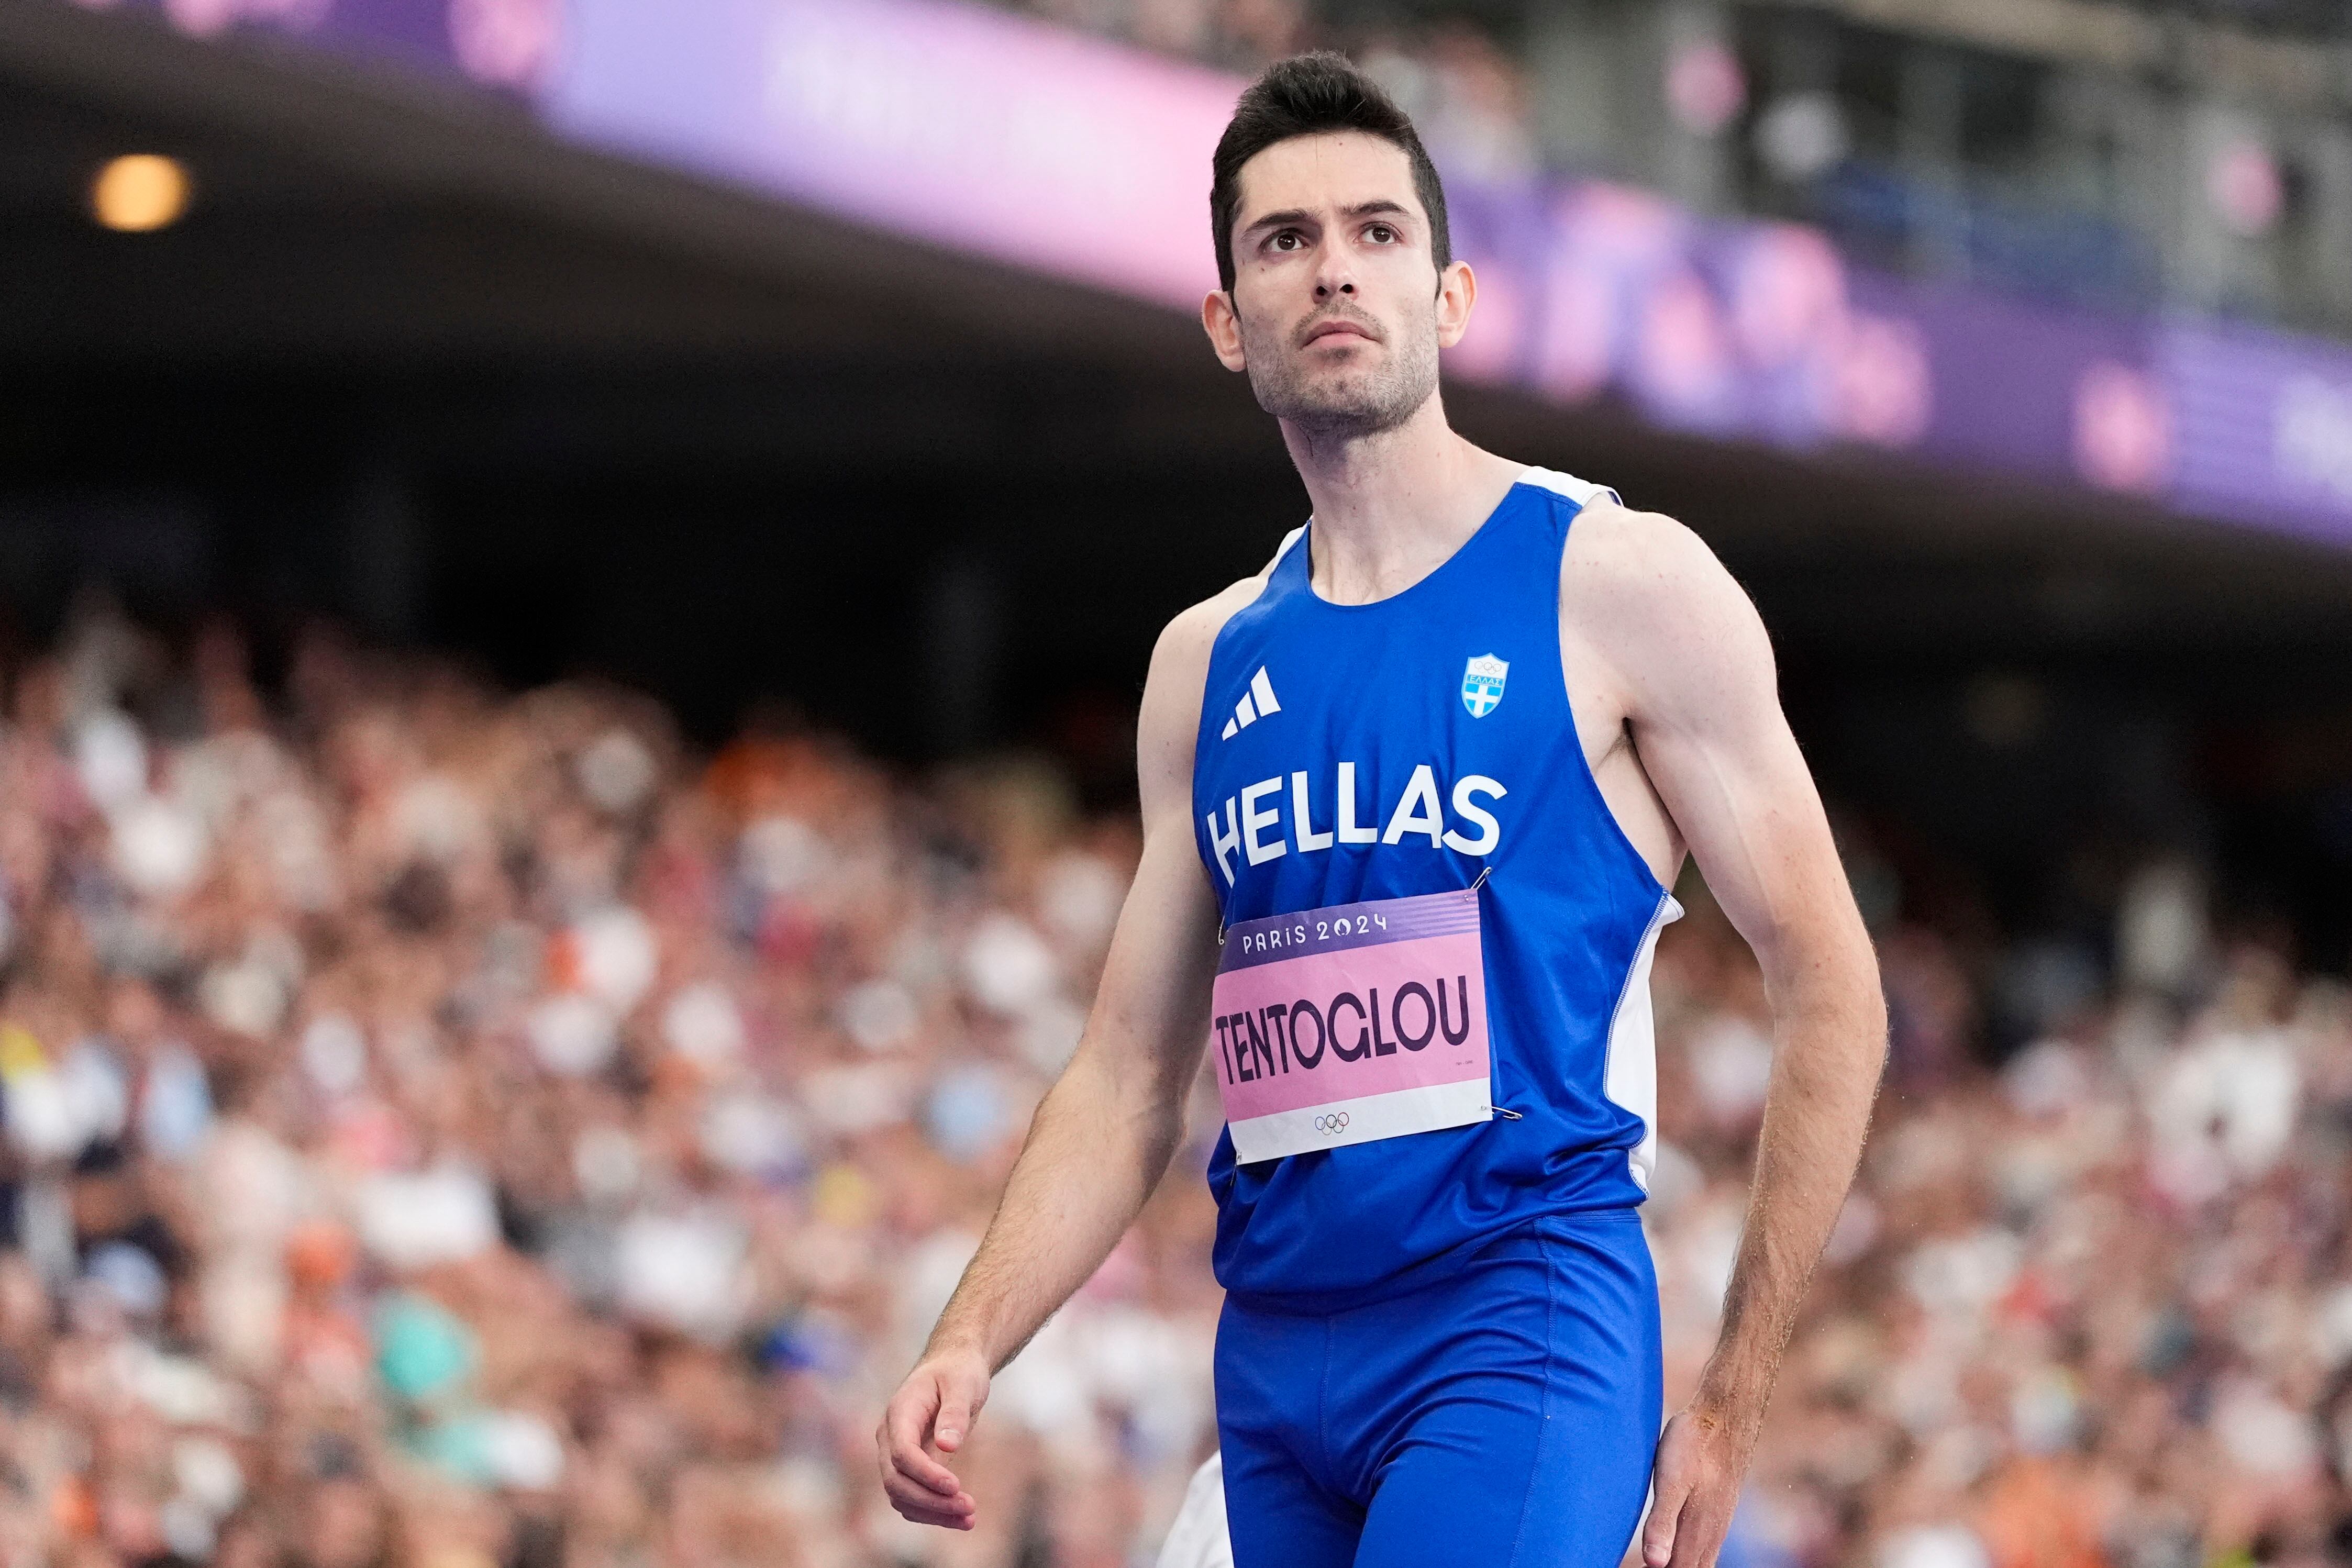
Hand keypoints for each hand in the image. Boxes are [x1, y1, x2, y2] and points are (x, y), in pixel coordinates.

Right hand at [876, 1347, 991, 1529]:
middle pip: (896, 1481)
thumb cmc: (957, 1373)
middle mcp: (890, 1437)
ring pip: (900, 1496)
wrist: (951, 1368)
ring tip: (969, 1519)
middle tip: (969, 1508)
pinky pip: (911, 1499)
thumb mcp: (963, 1384)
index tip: (956, 1486)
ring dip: (932, 1513)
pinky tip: (961, 1518)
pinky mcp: (908, 1468)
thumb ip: (955, 1413)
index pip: (901, 1453)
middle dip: (930, 1501)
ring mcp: (895, 1455)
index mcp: (900, 1413)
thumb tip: (948, 1447)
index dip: (925, 1474)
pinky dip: (932, 1512)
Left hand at [1641, 1405, 1752, 1567]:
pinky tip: (1672, 1548)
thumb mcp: (1671, 1481)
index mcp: (1696, 1534)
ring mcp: (1715, 1524)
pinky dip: (1686, 1556)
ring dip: (1676, 1565)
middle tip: (1642, 1564)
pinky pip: (1702, 1548)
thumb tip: (1654, 1563)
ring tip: (1654, 1561)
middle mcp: (1709, 1535)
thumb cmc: (1694, 1444)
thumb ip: (1662, 1522)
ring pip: (1698, 1561)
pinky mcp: (1715, 1511)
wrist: (1727, 1416)